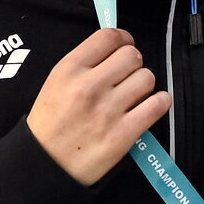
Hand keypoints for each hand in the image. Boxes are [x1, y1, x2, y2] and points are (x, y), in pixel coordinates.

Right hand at [28, 28, 171, 185]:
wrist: (44, 166)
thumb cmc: (50, 124)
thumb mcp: (55, 83)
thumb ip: (84, 63)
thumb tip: (117, 46)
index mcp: (69, 70)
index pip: (109, 36)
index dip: (123, 39)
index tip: (124, 47)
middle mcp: (89, 86)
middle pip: (132, 55)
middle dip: (133, 64)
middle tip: (127, 76)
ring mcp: (107, 111)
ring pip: (147, 78)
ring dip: (144, 85)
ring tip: (134, 95)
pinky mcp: (123, 134)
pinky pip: (157, 105)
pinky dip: (159, 103)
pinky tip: (150, 106)